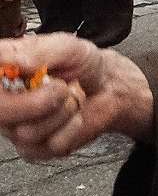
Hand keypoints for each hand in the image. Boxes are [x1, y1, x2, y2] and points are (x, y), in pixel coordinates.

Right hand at [0, 33, 153, 160]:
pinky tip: (74, 115)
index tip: (20, 75)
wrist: (109, 87)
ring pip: (27, 132)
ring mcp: (16, 127)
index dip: (0, 80)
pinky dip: (72, 127)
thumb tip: (15, 61)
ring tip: (71, 97)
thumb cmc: (84, 65)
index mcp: (5, 72)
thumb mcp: (67, 47)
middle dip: (37, 102)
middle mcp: (5, 101)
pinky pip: (50, 144)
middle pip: (0, 112)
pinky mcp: (35, 148)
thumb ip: (40, 50)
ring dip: (62, 111)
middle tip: (61, 87)